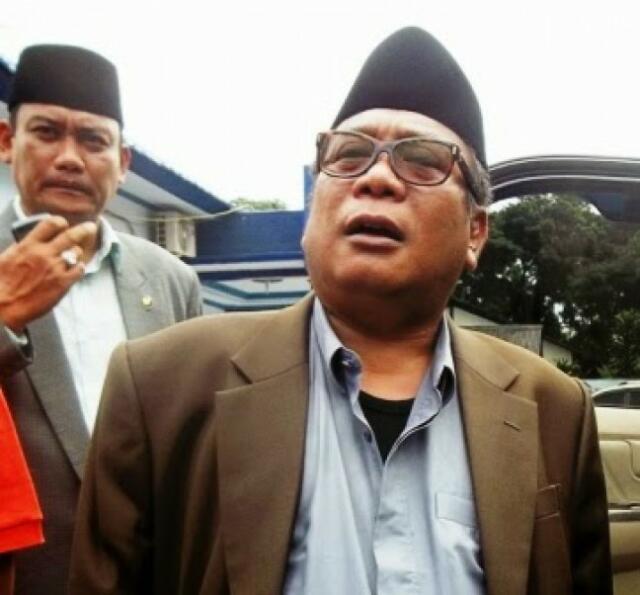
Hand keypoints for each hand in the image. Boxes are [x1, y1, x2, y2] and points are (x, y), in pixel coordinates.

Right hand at [0, 216, 97, 331]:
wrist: (3, 307)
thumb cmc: (2, 284)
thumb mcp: (7, 258)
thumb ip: (24, 248)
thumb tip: (33, 242)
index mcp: (28, 245)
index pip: (50, 224)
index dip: (60, 222)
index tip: (64, 224)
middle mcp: (44, 253)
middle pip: (71, 235)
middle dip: (84, 229)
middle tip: (91, 227)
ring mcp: (56, 268)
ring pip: (77, 252)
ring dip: (76, 254)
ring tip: (72, 258)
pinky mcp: (63, 283)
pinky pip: (80, 269)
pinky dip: (79, 268)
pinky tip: (74, 271)